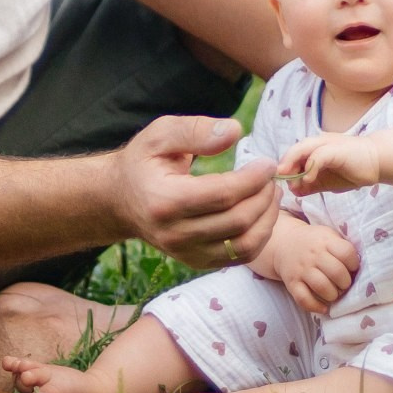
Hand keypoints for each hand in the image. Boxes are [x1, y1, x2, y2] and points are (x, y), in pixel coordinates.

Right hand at [111, 116, 280, 269]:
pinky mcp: (196, 261)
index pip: (222, 195)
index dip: (253, 179)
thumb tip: (234, 132)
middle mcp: (174, 233)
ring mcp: (186, 252)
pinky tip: (260, 212)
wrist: (120, 200)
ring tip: (270, 193)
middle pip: (237, 221)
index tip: (267, 163)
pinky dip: (259, 236)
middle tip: (272, 176)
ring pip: (244, 245)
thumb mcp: (160, 134)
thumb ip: (196, 131)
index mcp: (164, 201)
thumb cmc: (143, 162)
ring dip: (267, 218)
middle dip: (264, 196)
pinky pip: (240, 257)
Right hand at [256, 215, 359, 315]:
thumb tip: (360, 269)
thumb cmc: (314, 243)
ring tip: (335, 294)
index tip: (353, 268)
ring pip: (322, 287)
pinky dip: (316, 306)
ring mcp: (301, 270)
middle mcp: (313, 255)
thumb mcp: (328, 236)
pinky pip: (304, 299)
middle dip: (345, 283)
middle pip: (336, 272)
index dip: (354, 264)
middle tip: (344, 284)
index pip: (346, 253)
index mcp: (325, 241)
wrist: (284, 244)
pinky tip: (324, 307)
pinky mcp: (292, 283)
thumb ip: (343, 247)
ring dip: (333, 295)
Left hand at [276, 133, 382, 195]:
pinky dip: (310, 168)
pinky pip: (318, 156)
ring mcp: (326, 143)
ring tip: (291, 181)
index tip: (284, 185)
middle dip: (285, 167)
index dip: (285, 169)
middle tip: (282, 183)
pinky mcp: (336, 149)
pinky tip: (308, 181)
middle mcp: (318, 142)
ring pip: (301, 149)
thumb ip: (311, 184)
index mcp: (314, 148)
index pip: (293, 156)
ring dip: (293, 166)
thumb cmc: (352, 170)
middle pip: (293, 151)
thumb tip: (295, 191)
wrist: (378, 161)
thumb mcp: (327, 181)